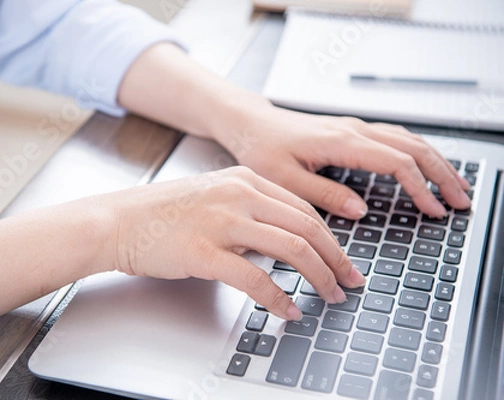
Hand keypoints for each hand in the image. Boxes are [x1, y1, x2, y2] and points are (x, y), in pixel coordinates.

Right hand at [98, 167, 365, 320]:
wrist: (118, 221)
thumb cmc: (162, 213)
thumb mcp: (213, 196)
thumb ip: (250, 211)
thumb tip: (283, 241)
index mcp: (244, 179)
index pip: (304, 209)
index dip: (332, 239)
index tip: (343, 261)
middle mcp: (238, 194)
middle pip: (307, 227)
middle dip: (336, 260)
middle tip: (348, 282)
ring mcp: (222, 221)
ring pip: (290, 248)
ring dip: (317, 277)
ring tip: (328, 297)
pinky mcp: (204, 251)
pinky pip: (255, 278)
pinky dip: (278, 297)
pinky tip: (287, 310)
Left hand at [214, 97, 471, 219]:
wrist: (250, 125)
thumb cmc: (261, 149)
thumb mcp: (284, 179)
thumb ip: (324, 194)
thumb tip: (360, 210)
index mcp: (341, 142)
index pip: (396, 163)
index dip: (420, 188)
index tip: (434, 211)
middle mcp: (353, 130)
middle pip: (413, 147)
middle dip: (442, 174)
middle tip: (461, 201)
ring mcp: (354, 127)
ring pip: (408, 139)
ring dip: (435, 162)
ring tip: (454, 186)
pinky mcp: (350, 131)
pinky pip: (394, 136)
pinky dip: (416, 152)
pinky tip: (424, 165)